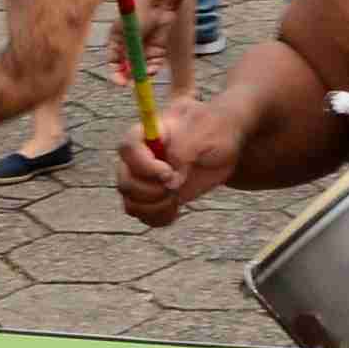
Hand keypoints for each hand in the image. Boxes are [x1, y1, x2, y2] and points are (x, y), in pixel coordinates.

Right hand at [115, 107, 241, 226]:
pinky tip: (176, 209)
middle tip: (175, 188)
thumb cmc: (211, 130)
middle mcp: (138, 158)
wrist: (223, 144)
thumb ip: (182, 153)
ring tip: (177, 197)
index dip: (144, 166)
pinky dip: (159, 217)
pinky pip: (142, 215)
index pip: (128, 149)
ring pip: (131, 203)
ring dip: (155, 207)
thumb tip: (170, 183)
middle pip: (125, 182)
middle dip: (150, 192)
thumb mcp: (202, 134)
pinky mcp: (153, 197)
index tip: (169, 173)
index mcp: (146, 133)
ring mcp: (144, 179)